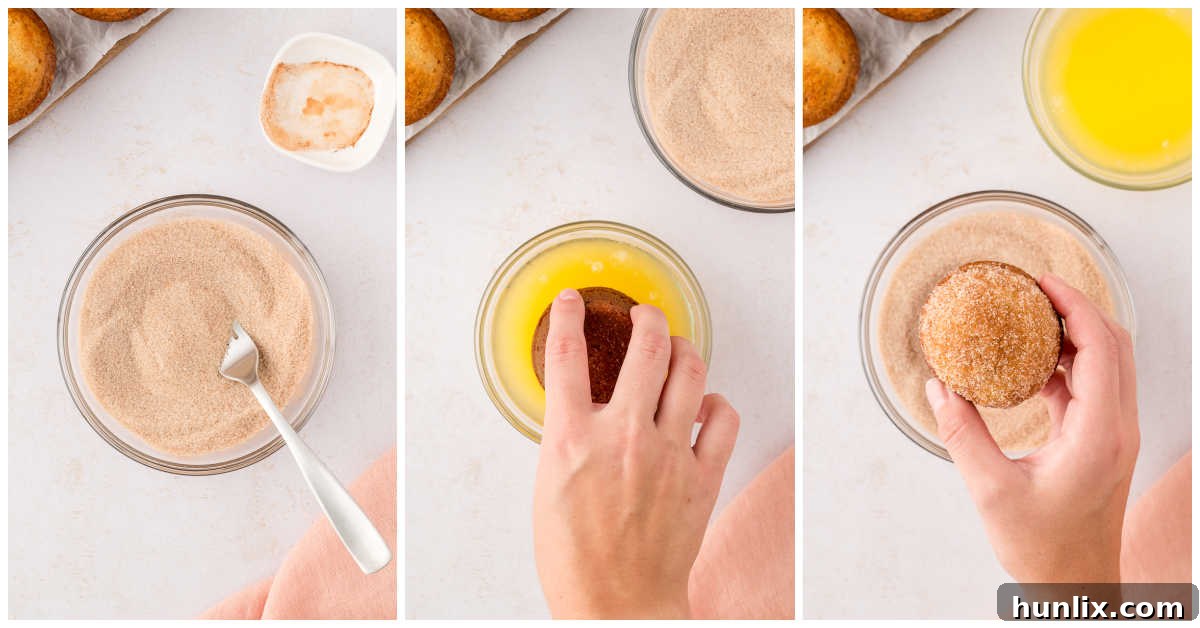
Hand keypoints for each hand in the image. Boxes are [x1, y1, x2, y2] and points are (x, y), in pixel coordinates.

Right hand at [533, 288, 739, 617]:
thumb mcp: (548, 485)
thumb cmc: (574, 559)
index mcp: (572, 439)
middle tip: (644, 316)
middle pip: (645, 347)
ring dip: (683, 348)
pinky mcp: (702, 475)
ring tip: (676, 348)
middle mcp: (622, 437)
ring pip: (690, 370)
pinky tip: (704, 404)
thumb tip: (580, 405)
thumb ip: (566, 437)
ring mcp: (667, 454)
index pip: (568, 354)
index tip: (574, 301)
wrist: (615, 605)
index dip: (569, 315)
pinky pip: (723, 417)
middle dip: (646, 318)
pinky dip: (716, 402)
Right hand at [925, 273, 1137, 582]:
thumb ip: (963, 434)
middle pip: (1115, 346)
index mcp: (1099, 434)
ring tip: (1032, 319)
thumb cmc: (1043, 547)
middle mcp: (1117, 429)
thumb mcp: (991, 489)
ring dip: (1076, 336)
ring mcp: (1114, 436)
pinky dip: (1068, 365)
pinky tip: (1031, 365)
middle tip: (1036, 291)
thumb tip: (941, 388)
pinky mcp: (1102, 443)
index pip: (1100, 348)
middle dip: (1078, 309)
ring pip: (1109, 364)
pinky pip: (1094, 388)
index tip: (1042, 284)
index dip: (1074, 306)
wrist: (1074, 584)